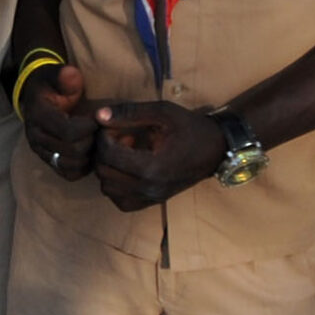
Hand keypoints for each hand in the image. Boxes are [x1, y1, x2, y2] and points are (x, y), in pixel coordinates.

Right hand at [23, 61, 102, 179]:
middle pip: (72, 151)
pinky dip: (83, 167)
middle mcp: (36, 137)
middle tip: (99, 129)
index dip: (88, 127)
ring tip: (96, 140)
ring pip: (71, 165)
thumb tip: (71, 74)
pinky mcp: (48, 161)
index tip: (97, 117)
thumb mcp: (57, 73)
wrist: (37, 95)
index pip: (67, 132)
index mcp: (38, 115)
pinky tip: (90, 153)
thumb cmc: (52, 84)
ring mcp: (41, 152)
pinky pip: (68, 174)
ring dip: (88, 155)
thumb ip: (65, 75)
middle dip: (91, 140)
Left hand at [89, 100, 225, 209]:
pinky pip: (121, 201)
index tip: (111, 126)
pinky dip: (116, 185)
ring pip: (108, 189)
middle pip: (104, 173)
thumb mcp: (163, 112)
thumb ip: (130, 113)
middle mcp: (150, 188)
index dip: (103, 137)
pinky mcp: (152, 202)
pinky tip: (126, 168)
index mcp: (153, 167)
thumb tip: (99, 116)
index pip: (109, 155)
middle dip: (103, 152)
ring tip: (124, 152)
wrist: (216, 149)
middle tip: (117, 137)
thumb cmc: (190, 128)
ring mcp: (151, 198)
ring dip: (108, 169)